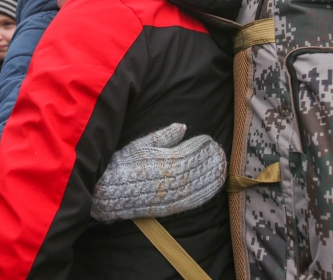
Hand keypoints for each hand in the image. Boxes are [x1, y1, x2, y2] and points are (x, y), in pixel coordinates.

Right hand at [91, 123, 226, 221]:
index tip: (210, 140)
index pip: (189, 151)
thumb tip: (183, 126)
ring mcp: (171, 193)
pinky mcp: (170, 206)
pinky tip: (215, 186)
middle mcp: (170, 177)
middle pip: (197, 167)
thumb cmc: (123, 164)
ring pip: (198, 183)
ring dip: (212, 175)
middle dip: (210, 160)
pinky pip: (193, 199)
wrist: (109, 192)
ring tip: (222, 167)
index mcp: (164, 160)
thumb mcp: (141, 145)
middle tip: (221, 153)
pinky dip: (206, 192)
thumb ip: (163, 136)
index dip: (201, 146)